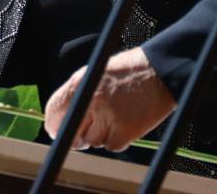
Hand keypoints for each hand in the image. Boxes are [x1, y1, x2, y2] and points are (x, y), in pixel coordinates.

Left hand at [44, 48, 174, 151]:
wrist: (162, 71)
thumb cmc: (130, 70)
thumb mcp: (97, 72)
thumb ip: (79, 93)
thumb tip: (64, 116)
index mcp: (80, 83)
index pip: (55, 110)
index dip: (54, 124)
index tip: (56, 130)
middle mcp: (90, 101)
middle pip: (71, 133)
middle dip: (76, 136)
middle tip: (91, 126)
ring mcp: (106, 118)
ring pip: (93, 141)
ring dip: (101, 134)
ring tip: (117, 115)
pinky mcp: (123, 134)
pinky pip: (111, 146)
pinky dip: (118, 139)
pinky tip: (127, 122)